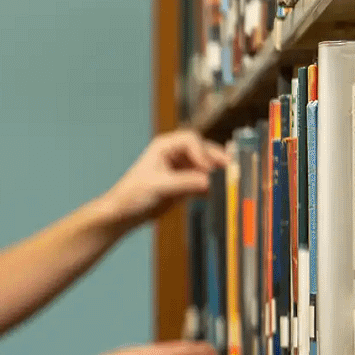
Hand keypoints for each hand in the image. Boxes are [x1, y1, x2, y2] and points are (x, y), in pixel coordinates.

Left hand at [98, 130, 227, 229]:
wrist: (122, 215)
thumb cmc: (131, 195)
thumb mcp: (159, 186)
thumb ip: (185, 182)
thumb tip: (209, 181)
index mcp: (164, 146)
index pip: (191, 140)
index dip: (203, 152)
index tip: (209, 169)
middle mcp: (175, 153)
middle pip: (203, 151)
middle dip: (216, 161)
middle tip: (231, 173)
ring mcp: (181, 168)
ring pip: (207, 166)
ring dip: (217, 174)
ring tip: (228, 184)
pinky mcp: (185, 184)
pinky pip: (204, 181)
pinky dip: (212, 187)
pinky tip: (218, 194)